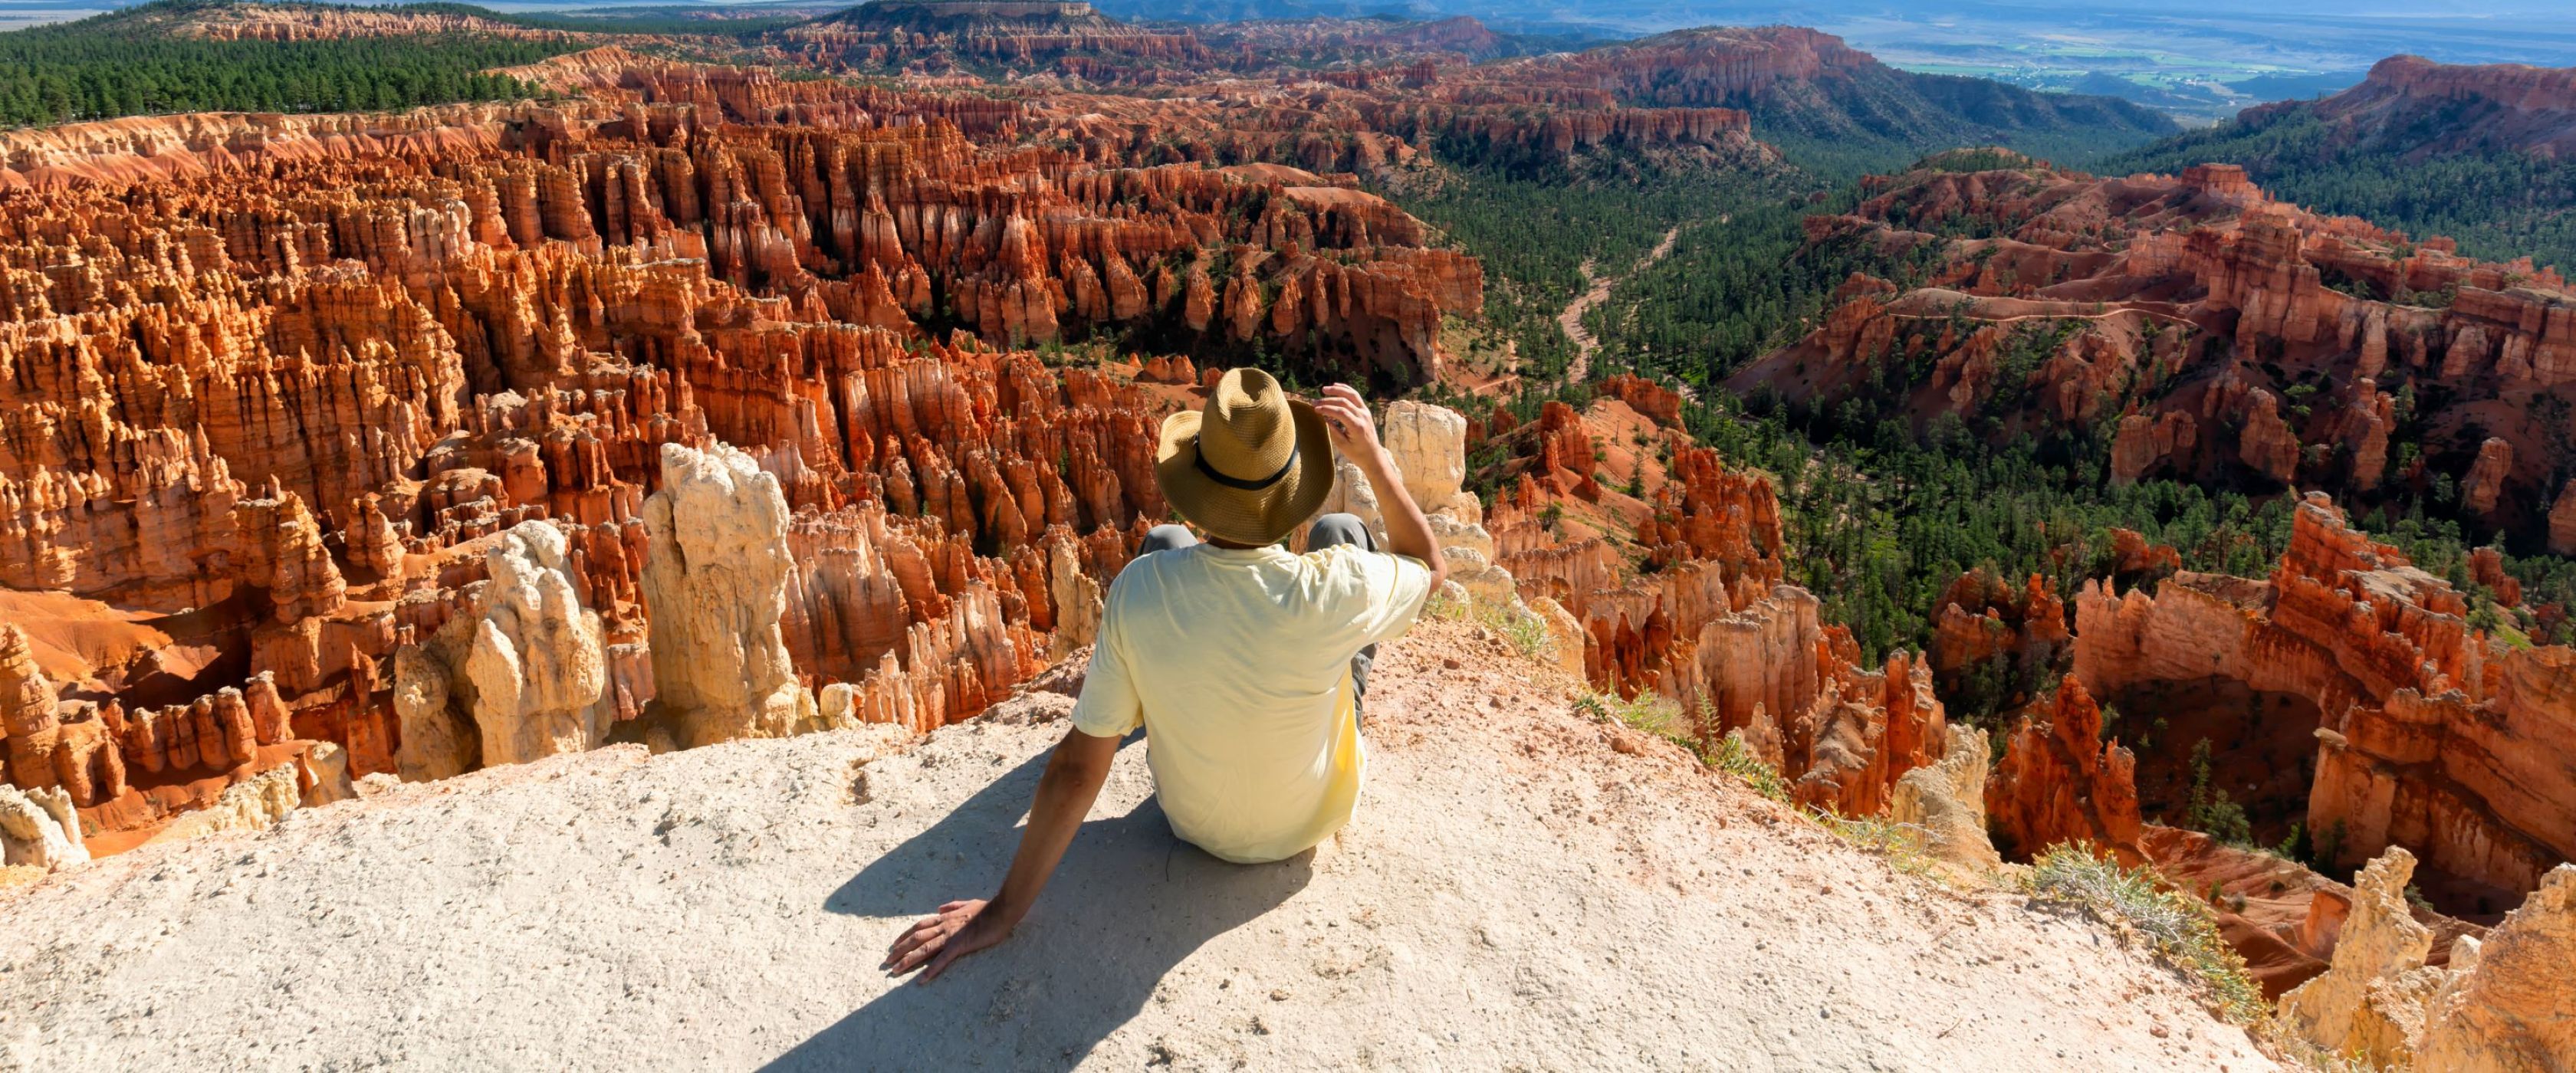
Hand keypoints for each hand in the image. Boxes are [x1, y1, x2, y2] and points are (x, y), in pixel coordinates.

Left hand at [882, 898, 1012, 983]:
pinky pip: (942, 960)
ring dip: (908, 960)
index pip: (919, 927)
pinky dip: (931, 970)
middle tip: (887, 961)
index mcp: (945, 917)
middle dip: (899, 950)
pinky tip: (921, 980)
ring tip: (895, 970)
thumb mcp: (967, 903)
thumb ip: (952, 906)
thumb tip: (939, 908)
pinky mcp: (960, 946)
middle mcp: (943, 926)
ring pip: (924, 949)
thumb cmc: (987, 908)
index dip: (905, 935)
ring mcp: (950, 936)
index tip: (894, 944)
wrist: (1001, 910)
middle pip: (916, 938)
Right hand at [1311, 383, 1381, 459]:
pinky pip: (1356, 396)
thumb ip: (1333, 431)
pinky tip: (1336, 386)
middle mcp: (1363, 416)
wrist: (1373, 456)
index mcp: (1358, 427)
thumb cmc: (1357, 454)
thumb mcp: (1343, 445)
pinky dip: (1346, 389)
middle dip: (1328, 401)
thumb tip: (1323, 417)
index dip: (1327, 409)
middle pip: (1344, 402)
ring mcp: (1365, 412)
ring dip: (1337, 390)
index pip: (1340, 412)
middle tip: (1314, 402)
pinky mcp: (1365, 410)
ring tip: (1324, 389)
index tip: (1315, 409)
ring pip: (1351, 395)